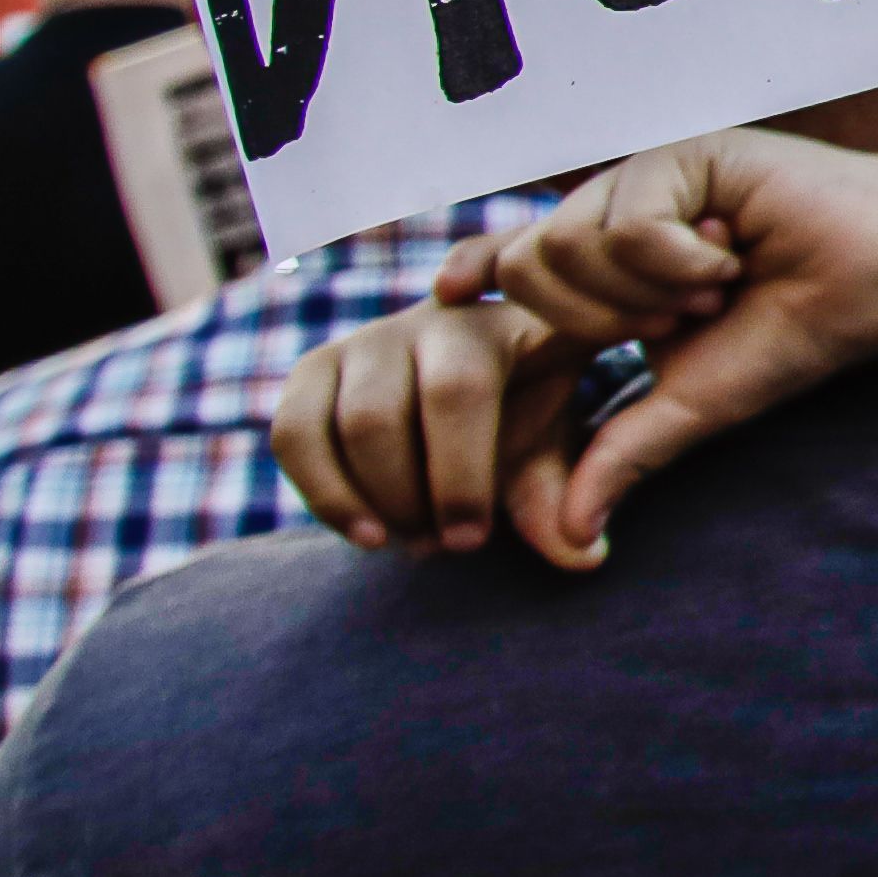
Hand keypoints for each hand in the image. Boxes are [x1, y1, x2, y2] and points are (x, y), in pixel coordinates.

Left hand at [272, 131, 877, 567]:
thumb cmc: (795, 332)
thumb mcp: (693, 406)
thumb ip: (622, 455)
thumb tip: (567, 535)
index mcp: (603, 271)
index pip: (507, 273)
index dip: (467, 274)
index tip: (443, 299)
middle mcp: (609, 218)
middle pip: (524, 268)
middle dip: (599, 318)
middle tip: (678, 319)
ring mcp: (639, 182)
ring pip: (568, 243)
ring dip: (649, 288)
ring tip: (713, 284)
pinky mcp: (677, 156)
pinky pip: (629, 222)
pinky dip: (681, 258)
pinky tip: (731, 251)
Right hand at [277, 289, 582, 557]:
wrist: (482, 392)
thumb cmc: (527, 419)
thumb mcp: (553, 453)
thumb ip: (560, 499)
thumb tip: (584, 557)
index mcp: (499, 325)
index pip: (458, 389)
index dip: (458, 474)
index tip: (472, 541)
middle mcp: (428, 319)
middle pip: (383, 415)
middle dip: (408, 499)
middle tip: (447, 547)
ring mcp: (366, 338)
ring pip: (342, 427)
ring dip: (374, 503)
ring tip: (414, 542)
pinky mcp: (315, 369)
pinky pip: (293, 436)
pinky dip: (324, 496)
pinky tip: (368, 535)